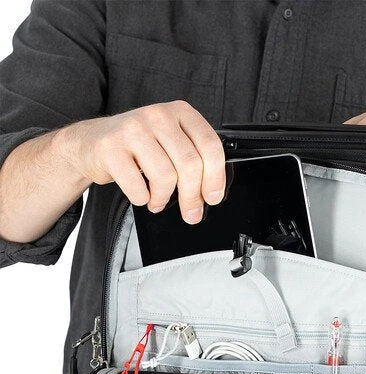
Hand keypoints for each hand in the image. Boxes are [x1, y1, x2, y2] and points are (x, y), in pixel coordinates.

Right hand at [62, 101, 224, 223]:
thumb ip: (194, 161)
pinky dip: (143, 199)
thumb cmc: (138, 147)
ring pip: (166, 177)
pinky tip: (141, 195)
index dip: (215, 178)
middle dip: (193, 197)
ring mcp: (133, 129)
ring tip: (158, 200)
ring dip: (164, 198)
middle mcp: (158, 115)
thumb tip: (211, 194)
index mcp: (180, 112)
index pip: (210, 146)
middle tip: (191, 212)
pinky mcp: (111, 147)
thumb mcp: (171, 144)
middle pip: (190, 165)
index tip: (213, 198)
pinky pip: (138, 187)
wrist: (93, 142)